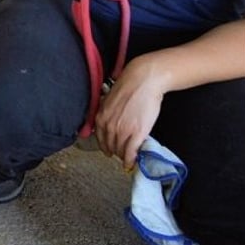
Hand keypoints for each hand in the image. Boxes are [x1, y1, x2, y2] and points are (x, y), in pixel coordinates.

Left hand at [94, 55, 164, 169]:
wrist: (143, 82)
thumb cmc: (128, 88)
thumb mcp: (109, 101)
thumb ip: (106, 113)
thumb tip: (107, 122)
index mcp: (101, 117)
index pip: (100, 139)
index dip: (105, 146)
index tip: (108, 151)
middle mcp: (109, 126)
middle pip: (110, 146)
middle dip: (114, 151)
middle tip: (119, 154)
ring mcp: (122, 131)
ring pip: (120, 150)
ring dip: (123, 156)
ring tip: (126, 158)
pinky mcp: (137, 133)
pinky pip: (130, 152)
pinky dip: (130, 159)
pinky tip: (131, 163)